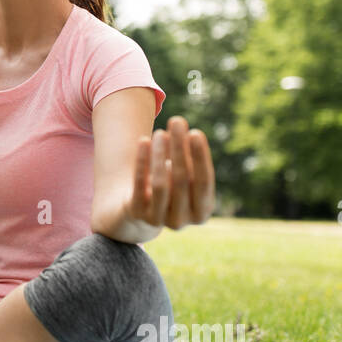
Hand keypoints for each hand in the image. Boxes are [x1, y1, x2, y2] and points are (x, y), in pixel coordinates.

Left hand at [103, 116, 215, 242]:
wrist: (144, 210)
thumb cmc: (173, 186)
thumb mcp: (186, 174)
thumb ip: (188, 157)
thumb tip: (184, 131)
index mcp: (201, 212)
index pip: (204, 182)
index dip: (200, 157)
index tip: (195, 132)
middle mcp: (181, 220)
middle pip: (182, 179)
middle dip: (179, 148)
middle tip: (177, 121)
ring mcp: (158, 219)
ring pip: (160, 184)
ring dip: (160, 154)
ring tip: (160, 132)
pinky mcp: (137, 213)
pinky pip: (138, 184)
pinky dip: (141, 161)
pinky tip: (143, 140)